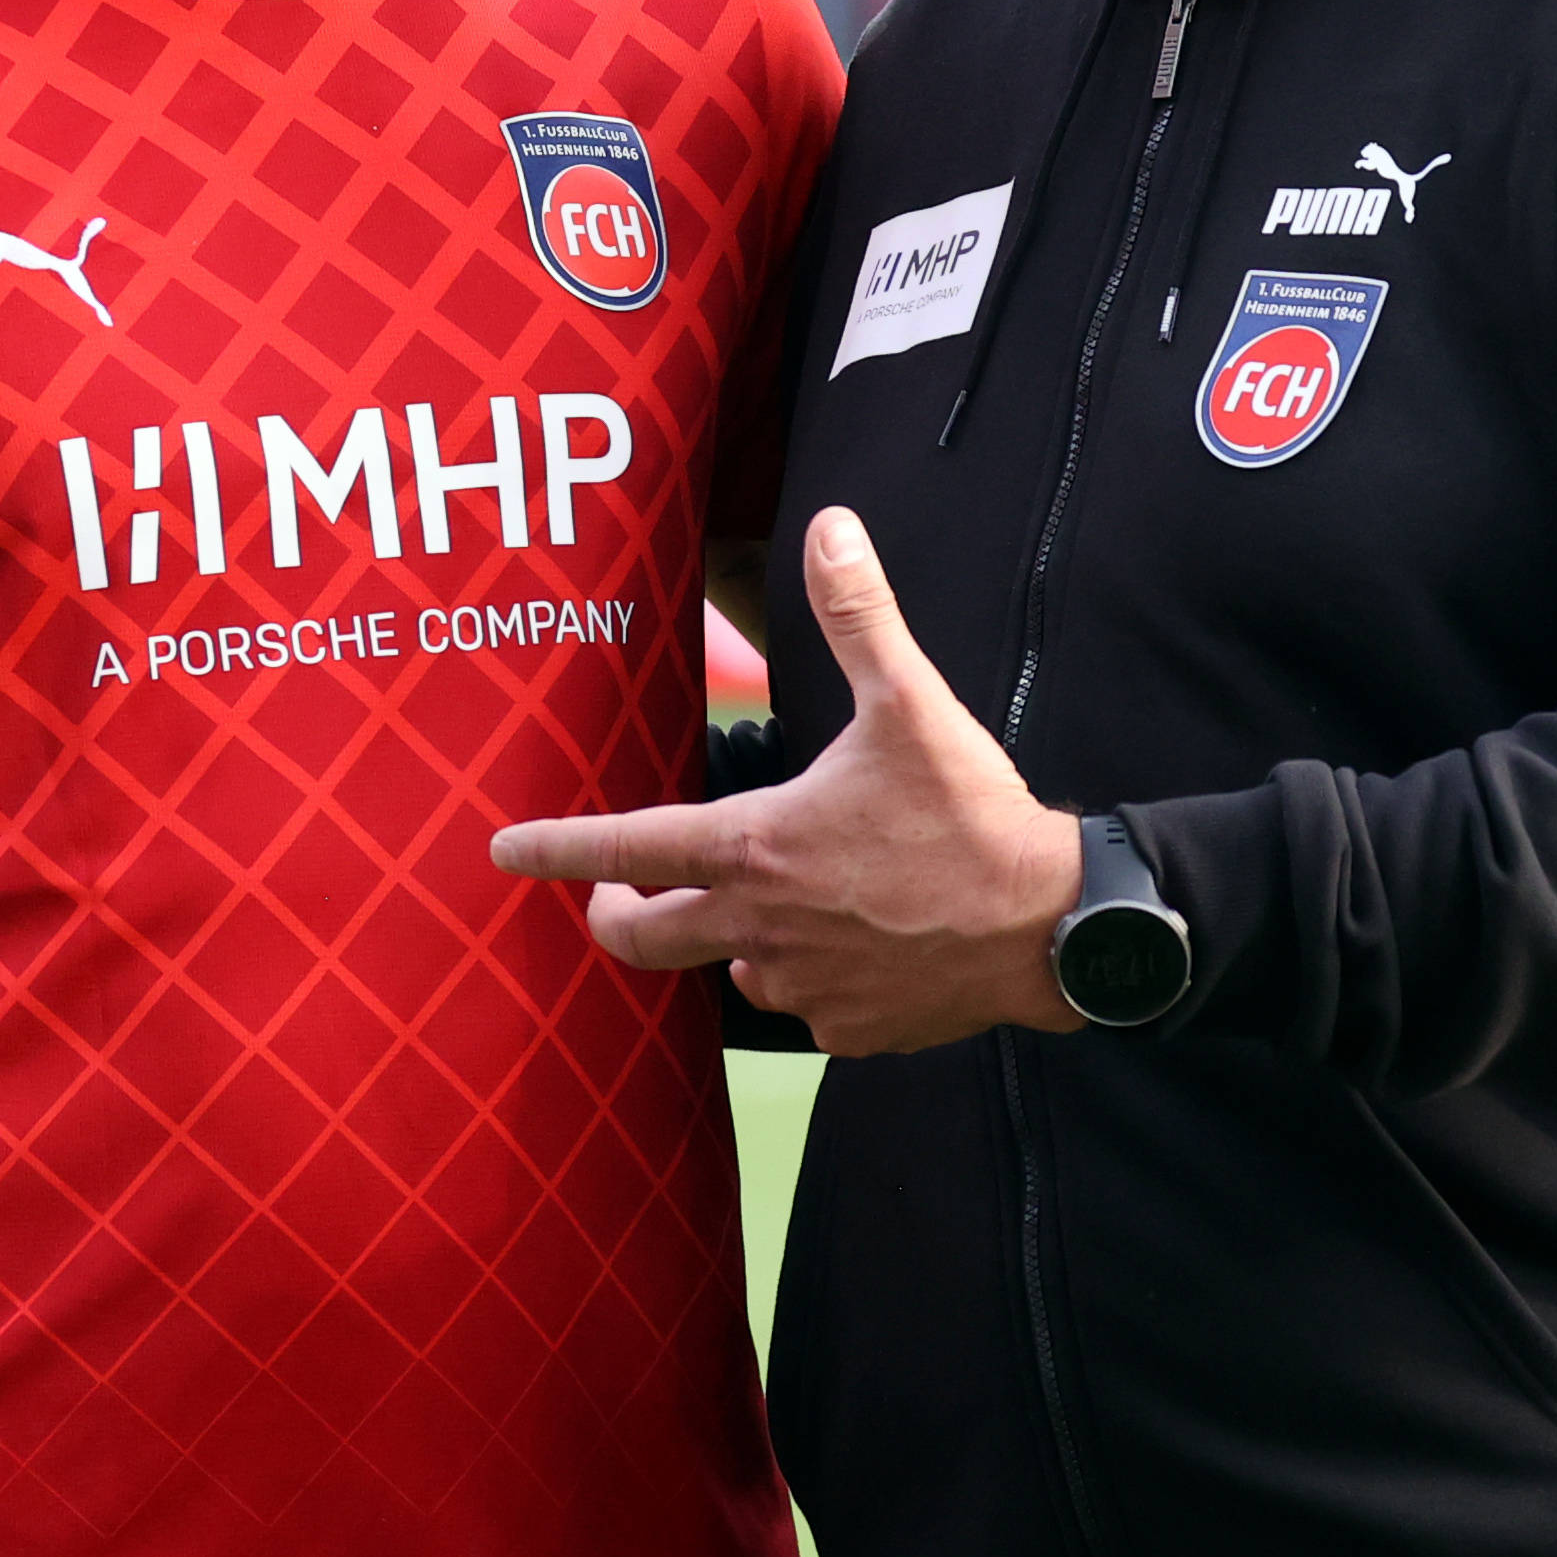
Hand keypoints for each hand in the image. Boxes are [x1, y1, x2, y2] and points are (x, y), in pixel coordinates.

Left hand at [492, 506, 1084, 1054]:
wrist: (1052, 926)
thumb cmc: (972, 816)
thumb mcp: (910, 702)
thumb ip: (858, 615)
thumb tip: (830, 527)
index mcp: (756, 847)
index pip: (624, 850)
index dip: (554, 850)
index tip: (505, 851)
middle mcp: (762, 926)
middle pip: (644, 940)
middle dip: (614, 917)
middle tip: (615, 899)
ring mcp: (804, 987)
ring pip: (733, 967)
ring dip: (735, 937)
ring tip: (777, 903)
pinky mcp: (851, 1030)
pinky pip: (806, 1005)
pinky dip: (811, 976)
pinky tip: (854, 946)